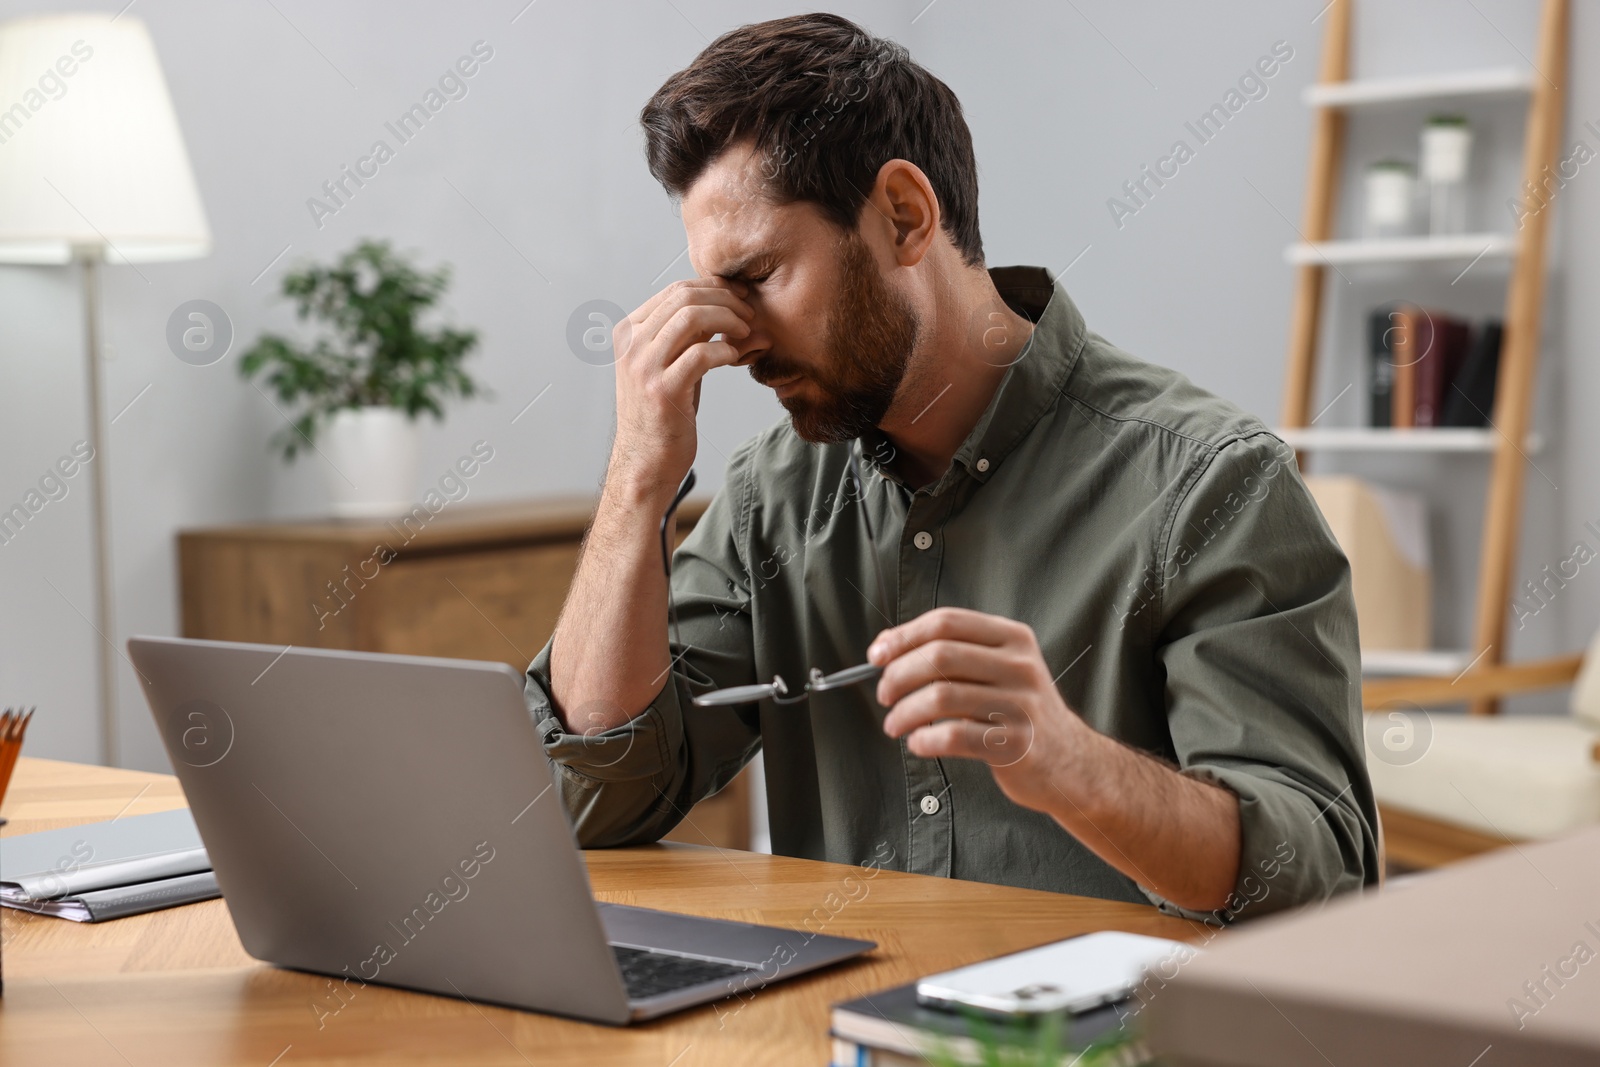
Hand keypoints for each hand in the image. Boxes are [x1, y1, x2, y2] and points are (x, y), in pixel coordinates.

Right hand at [610, 278, 753, 501]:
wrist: (645, 463)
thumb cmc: (664, 414)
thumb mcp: (671, 366)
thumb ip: (692, 336)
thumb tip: (739, 308)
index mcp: (629, 332)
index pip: (675, 290)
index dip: (714, 288)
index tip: (740, 299)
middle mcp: (631, 345)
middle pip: (684, 297)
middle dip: (725, 300)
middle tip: (750, 314)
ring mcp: (643, 367)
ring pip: (692, 317)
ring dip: (728, 319)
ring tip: (746, 332)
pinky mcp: (662, 390)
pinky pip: (702, 354)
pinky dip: (725, 350)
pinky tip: (735, 358)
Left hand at [869, 607, 1094, 815]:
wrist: (1069, 761)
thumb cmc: (1018, 711)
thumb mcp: (1000, 669)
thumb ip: (954, 654)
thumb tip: (886, 647)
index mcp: (1012, 637)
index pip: (947, 622)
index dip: (904, 636)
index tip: (876, 655)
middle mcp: (1020, 665)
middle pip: (940, 656)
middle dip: (898, 675)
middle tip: (884, 695)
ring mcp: (1021, 705)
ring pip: (941, 697)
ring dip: (904, 713)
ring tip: (894, 725)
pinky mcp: (1016, 743)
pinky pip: (954, 736)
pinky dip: (924, 740)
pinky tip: (918, 743)